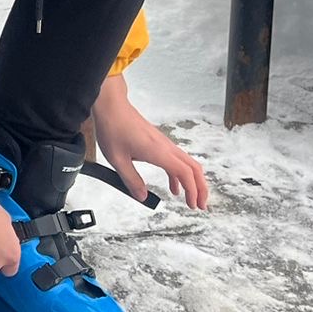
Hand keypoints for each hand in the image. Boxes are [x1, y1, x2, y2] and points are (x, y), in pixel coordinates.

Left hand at [91, 73, 209, 209]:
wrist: (112, 107)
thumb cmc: (113, 128)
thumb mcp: (117, 160)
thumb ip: (131, 180)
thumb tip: (142, 197)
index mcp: (159, 152)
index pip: (185, 173)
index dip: (192, 190)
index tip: (192, 205)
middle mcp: (166, 147)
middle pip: (194, 168)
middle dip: (201, 188)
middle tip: (200, 205)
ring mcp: (164, 143)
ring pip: (187, 163)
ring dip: (192, 181)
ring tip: (190, 198)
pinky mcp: (159, 142)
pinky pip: (176, 160)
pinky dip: (180, 174)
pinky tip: (173, 186)